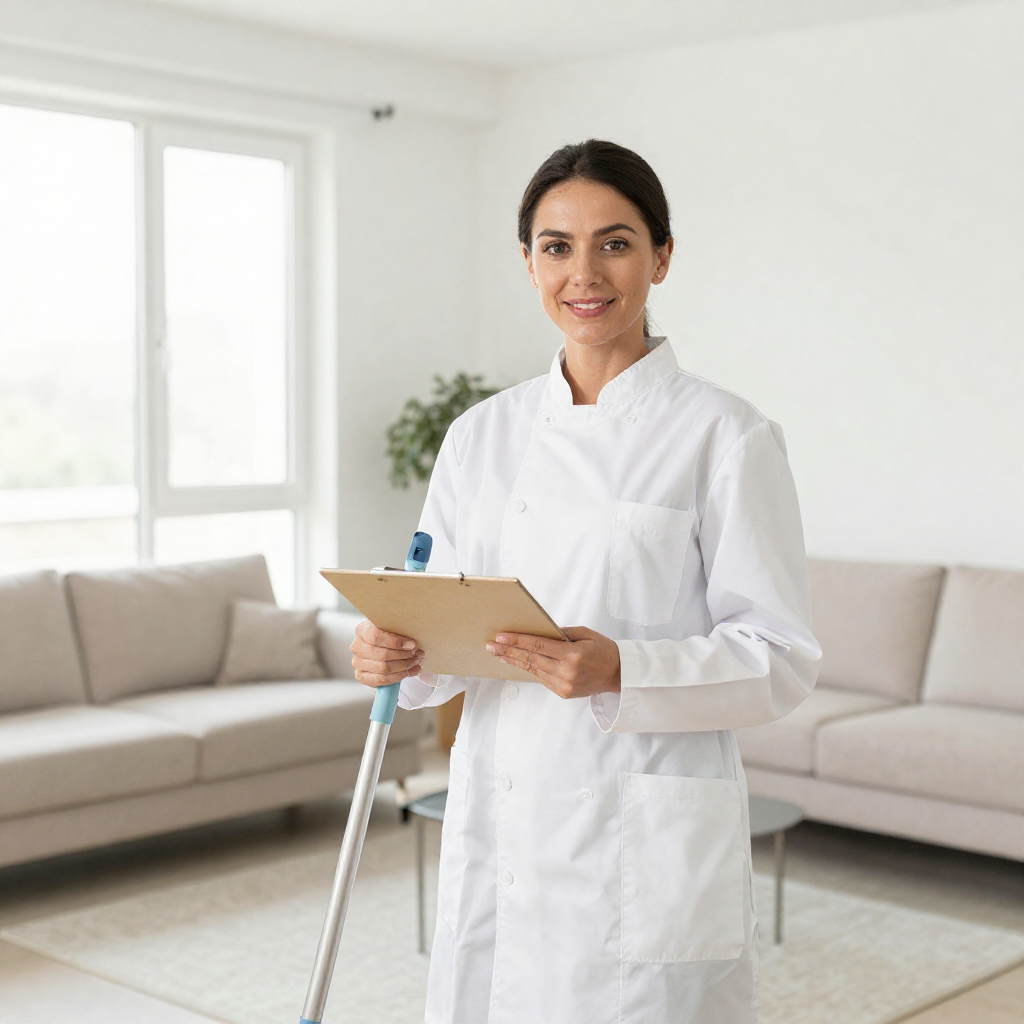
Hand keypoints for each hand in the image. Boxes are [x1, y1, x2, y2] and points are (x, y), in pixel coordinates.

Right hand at [350, 620, 424, 687]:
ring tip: (416, 663)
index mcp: (362, 630)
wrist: (379, 645)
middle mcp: (357, 647)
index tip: (412, 644)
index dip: (396, 642)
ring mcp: (357, 663)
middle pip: (382, 655)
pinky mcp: (361, 676)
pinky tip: (409, 672)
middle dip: (404, 656)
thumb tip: (414, 645)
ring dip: (404, 667)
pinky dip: (398, 677)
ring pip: (383, 668)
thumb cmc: (387, 635)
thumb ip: (400, 632)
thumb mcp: (392, 628)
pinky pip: (381, 680)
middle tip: (418, 654)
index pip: (376, 636)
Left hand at [486, 627, 620, 698]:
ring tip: (499, 654)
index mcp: (573, 655)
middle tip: (491, 646)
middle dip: (509, 651)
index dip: (518, 641)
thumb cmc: (604, 650)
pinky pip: (541, 678)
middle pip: (531, 659)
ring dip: (514, 661)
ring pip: (533, 670)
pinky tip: (516, 663)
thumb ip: (562, 632)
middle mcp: (566, 672)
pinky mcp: (562, 692)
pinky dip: (528, 669)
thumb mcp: (586, 634)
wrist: (619, 674)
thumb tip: (540, 630)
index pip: (538, 645)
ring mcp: (564, 684)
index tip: (502, 637)